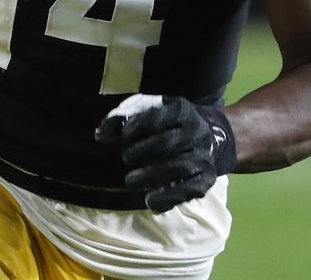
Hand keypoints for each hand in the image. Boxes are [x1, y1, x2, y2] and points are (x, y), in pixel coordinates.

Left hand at [95, 94, 236, 211]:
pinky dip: (168, 198)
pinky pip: (189, 189)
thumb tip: (100, 134)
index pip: (155, 118)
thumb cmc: (168, 123)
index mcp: (182, 109)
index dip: (133, 130)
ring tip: (131, 181)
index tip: (122, 139)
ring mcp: (205, 155)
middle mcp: (198, 130)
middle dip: (140, 154)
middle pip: (166, 143)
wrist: (209, 136)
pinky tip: (150, 201)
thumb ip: (123, 117)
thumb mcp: (150, 110)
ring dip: (150, 177)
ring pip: (179, 167)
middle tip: (126, 160)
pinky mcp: (208, 177)